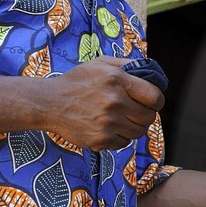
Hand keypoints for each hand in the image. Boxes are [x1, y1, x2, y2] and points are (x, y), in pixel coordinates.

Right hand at [45, 57, 164, 149]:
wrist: (49, 103)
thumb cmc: (76, 82)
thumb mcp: (100, 63)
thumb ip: (127, 65)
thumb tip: (152, 72)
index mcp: (117, 80)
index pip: (155, 97)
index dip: (156, 101)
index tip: (151, 102)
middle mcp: (114, 101)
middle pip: (149, 117)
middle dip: (144, 114)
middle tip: (133, 111)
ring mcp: (108, 122)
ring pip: (138, 132)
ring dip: (133, 127)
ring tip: (120, 119)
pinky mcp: (101, 139)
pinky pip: (124, 143)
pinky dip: (119, 137)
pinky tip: (108, 127)